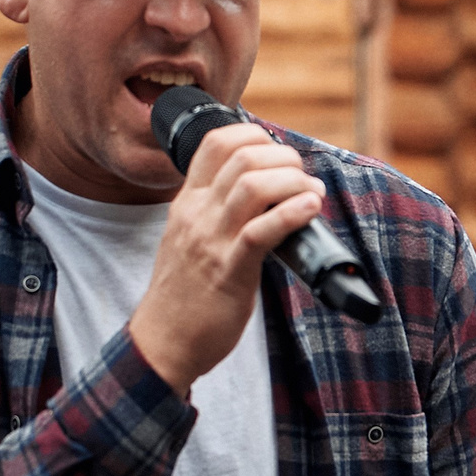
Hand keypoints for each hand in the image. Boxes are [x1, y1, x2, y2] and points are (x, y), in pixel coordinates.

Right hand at [126, 120, 324, 394]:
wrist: (163, 339)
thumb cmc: (186, 292)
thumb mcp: (191, 238)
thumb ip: (218, 212)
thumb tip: (264, 195)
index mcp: (188, 202)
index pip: (215, 142)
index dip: (255, 136)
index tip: (279, 154)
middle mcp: (197, 213)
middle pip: (241, 156)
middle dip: (283, 157)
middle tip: (302, 176)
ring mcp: (211, 240)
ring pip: (252, 185)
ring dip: (292, 181)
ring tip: (311, 193)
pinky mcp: (229, 270)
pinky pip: (260, 231)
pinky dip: (292, 213)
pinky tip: (310, 210)